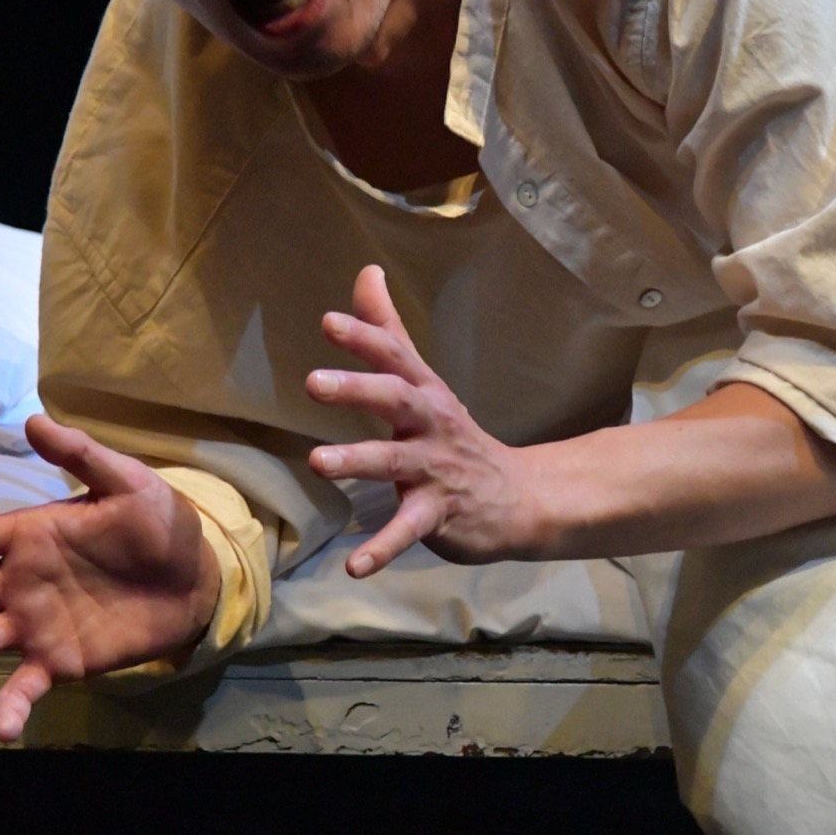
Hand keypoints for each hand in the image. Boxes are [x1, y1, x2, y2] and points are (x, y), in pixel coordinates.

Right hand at [0, 413, 218, 740]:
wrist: (197, 579)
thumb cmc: (159, 523)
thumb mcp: (127, 481)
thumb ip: (81, 455)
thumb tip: (33, 420)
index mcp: (29, 535)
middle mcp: (20, 582)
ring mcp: (34, 625)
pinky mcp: (58, 662)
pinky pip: (23, 686)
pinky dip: (8, 707)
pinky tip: (4, 728)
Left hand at [305, 265, 541, 576]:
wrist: (522, 498)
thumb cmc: (455, 435)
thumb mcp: (423, 381)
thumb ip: (388, 330)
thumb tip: (366, 271)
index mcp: (422, 391)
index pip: (393, 355)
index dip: (363, 336)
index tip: (328, 321)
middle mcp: (430, 423)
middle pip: (396, 398)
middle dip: (357, 389)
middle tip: (313, 382)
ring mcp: (436, 469)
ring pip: (395, 462)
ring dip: (358, 461)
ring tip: (318, 463)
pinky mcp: (439, 514)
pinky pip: (408, 531)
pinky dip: (383, 548)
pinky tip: (354, 565)